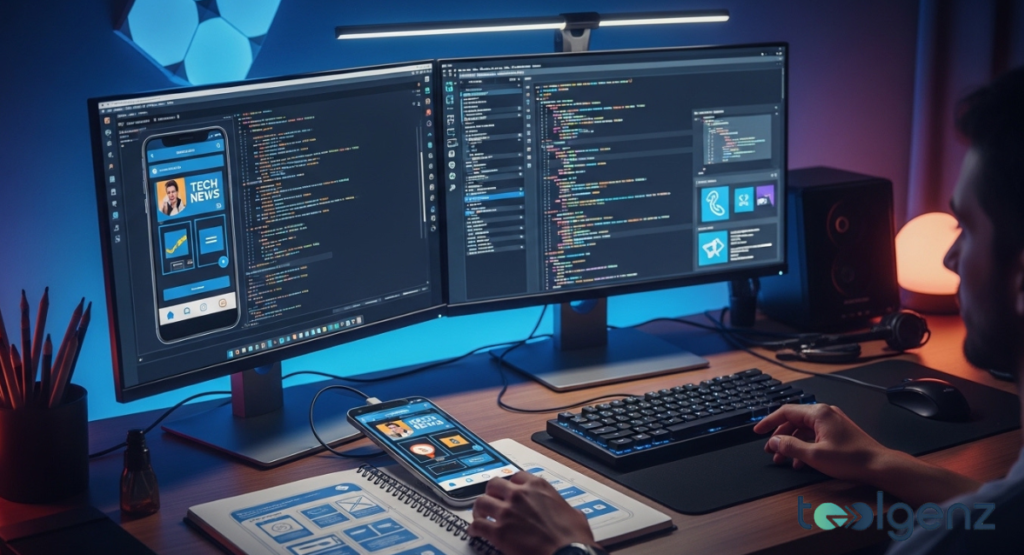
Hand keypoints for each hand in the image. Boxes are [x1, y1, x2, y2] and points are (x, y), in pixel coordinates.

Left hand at [468, 471, 594, 554]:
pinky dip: (474, 529)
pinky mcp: (499, 531)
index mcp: (538, 487)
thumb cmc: (573, 539)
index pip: (517, 477)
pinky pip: (478, 525)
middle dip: (491, 493)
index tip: (510, 491)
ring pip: (481, 502)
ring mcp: (507, 512)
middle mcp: (520, 495)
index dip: (511, 485)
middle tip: (492, 501)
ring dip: (479, 509)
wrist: (567, 554)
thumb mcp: (575, 516)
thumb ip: (567, 510)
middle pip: (494, 484)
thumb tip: (573, 515)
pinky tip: (475, 532)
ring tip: (480, 515)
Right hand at [752, 403, 891, 481]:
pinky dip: (804, 445)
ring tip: (782, 458)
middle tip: (769, 449)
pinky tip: (800, 461)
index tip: (758, 431)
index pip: (785, 412)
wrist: (878, 465)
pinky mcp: (837, 431)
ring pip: (803, 429)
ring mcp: (832, 422)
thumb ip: (790, 446)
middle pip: (793, 421)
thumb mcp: (814, 455)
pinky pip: (814, 435)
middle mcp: (825, 414)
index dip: (769, 422)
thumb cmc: (851, 459)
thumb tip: (774, 441)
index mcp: (818, 413)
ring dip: (791, 443)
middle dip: (779, 436)